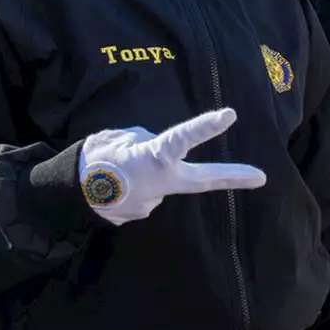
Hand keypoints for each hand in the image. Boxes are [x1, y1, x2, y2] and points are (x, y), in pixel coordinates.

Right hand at [78, 108, 265, 225]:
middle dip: (232, 178)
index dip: (205, 126)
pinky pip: (146, 191)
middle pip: (201, 180)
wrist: (68, 196)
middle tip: (261, 177)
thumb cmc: (92, 161)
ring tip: (118, 170)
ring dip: (147, 172)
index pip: (180, 139)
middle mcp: (158, 186)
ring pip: (161, 180)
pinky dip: (136, 185)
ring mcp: (151, 204)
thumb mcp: (118, 138)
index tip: (230, 115)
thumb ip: (147, 141)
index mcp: (150, 160)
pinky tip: (117, 185)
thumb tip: (161, 150)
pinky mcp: (142, 215)